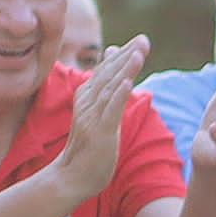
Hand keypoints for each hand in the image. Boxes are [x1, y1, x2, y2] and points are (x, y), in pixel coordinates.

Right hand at [47, 34, 153, 199]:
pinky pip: (110, 111)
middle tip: (144, 39)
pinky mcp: (99, 132)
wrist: (71, 178)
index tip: (139, 40)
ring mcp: (92, 117)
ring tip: (139, 52)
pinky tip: (129, 82)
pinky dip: (119, 95)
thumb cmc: (88, 150)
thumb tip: (118, 79)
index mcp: (87, 98)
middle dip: (127, 55)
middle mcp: (88, 103)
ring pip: (111, 88)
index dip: (122, 55)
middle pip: (109, 74)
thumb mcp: (98, 118)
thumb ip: (106, 97)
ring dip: (125, 69)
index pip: (106, 71)